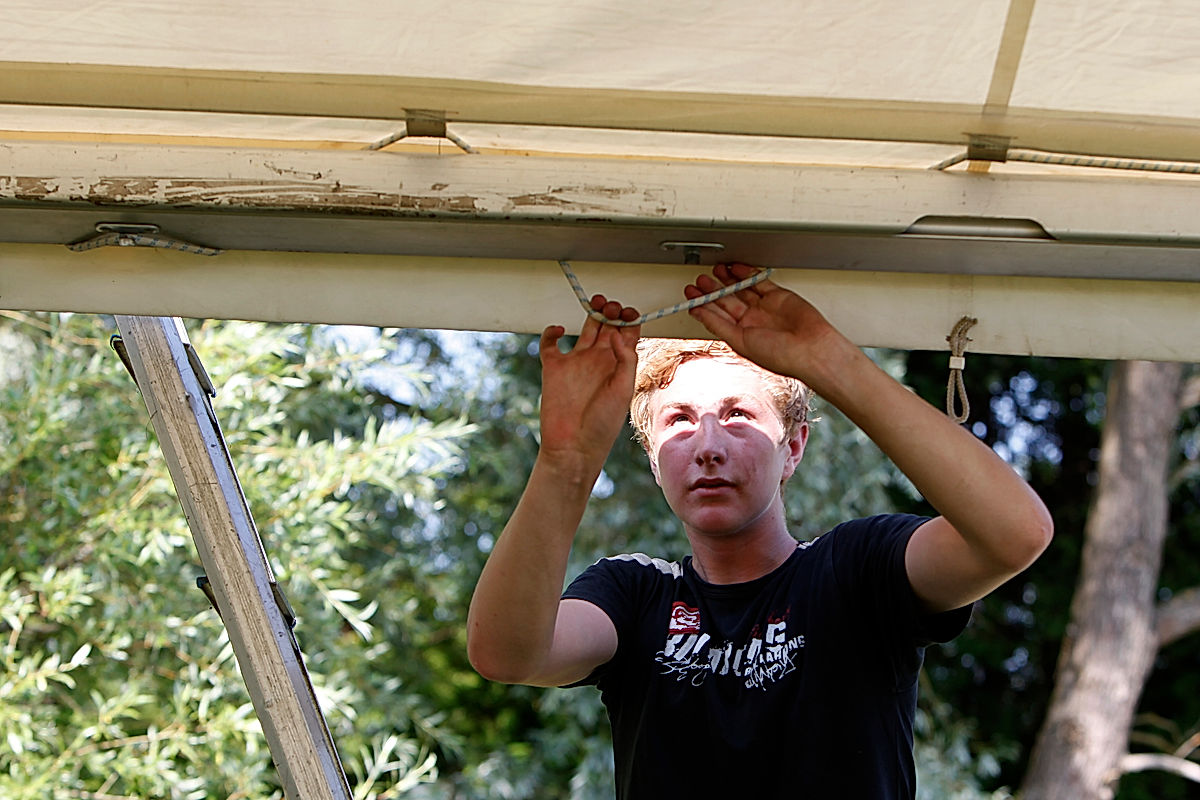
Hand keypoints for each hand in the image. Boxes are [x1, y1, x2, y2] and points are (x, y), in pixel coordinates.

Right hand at [537, 295, 640, 472]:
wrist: (574, 446)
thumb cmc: (603, 424)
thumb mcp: (623, 391)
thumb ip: (625, 360)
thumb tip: (617, 333)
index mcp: (618, 366)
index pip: (627, 334)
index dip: (629, 319)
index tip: (629, 312)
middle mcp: (599, 361)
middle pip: (608, 326)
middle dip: (612, 311)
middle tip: (612, 305)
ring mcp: (576, 362)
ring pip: (585, 328)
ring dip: (592, 312)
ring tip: (597, 304)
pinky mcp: (553, 368)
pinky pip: (550, 343)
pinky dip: (551, 332)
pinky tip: (558, 329)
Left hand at [685, 263, 838, 378]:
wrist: (811, 349)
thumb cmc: (781, 355)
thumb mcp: (740, 341)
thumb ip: (719, 325)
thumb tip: (699, 313)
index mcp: (741, 336)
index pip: (717, 317)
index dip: (702, 305)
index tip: (690, 294)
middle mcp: (752, 322)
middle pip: (726, 301)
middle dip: (712, 290)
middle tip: (699, 280)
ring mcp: (765, 308)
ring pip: (741, 289)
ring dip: (726, 280)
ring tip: (713, 270)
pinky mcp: (778, 296)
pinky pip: (758, 282)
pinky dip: (746, 274)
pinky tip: (734, 268)